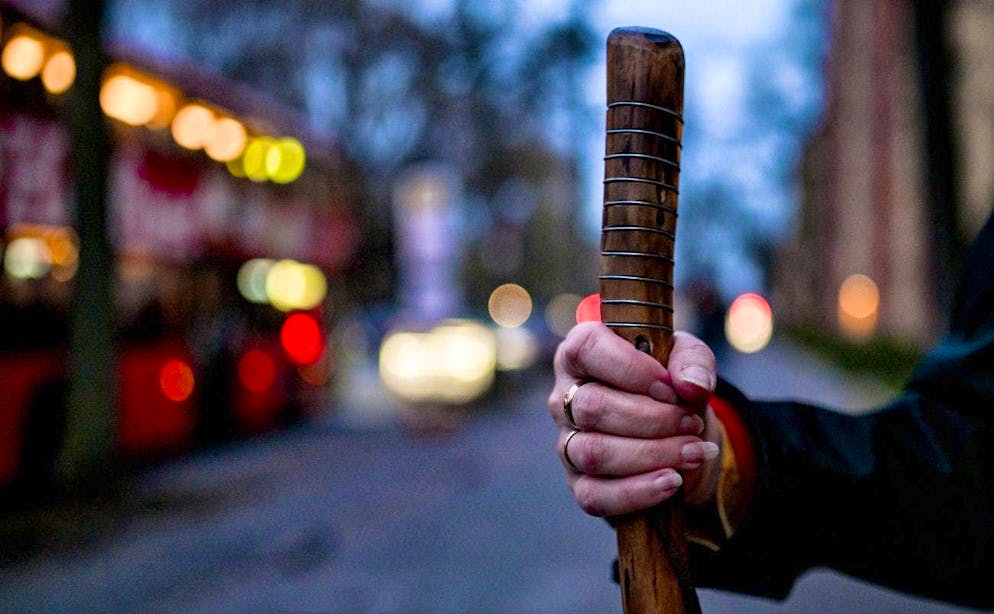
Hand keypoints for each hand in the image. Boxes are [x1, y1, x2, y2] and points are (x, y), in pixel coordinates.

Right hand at [548, 322, 721, 516]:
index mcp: (582, 354)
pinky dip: (639, 491)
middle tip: (691, 423)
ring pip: (595, 452)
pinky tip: (672, 482)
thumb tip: (691, 385)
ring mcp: (567, 442)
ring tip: (693, 451)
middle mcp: (565, 397)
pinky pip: (596, 496)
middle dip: (653, 419)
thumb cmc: (672, 386)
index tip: (669, 387)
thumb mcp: (689, 361)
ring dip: (652, 454)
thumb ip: (693, 362)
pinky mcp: (579, 483)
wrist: (678, 435)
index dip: (630, 368)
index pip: (586, 348)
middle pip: (592, 407)